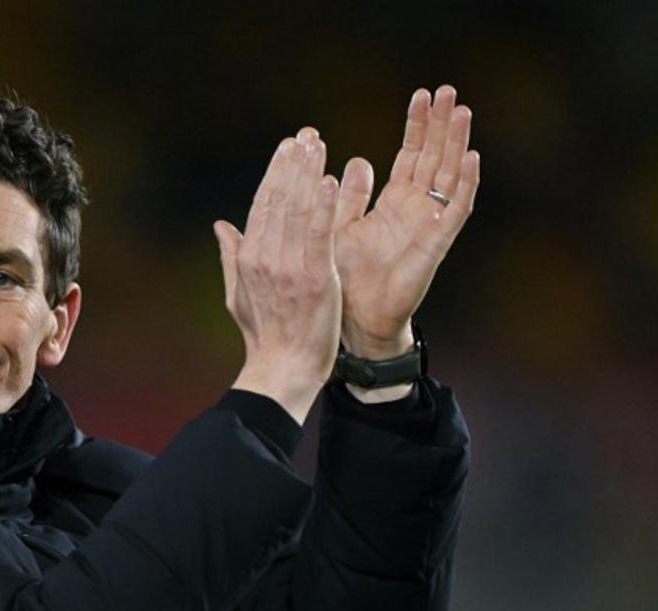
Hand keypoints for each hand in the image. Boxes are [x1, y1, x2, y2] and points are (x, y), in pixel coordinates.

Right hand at [214, 130, 341, 424]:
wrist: (283, 369)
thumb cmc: (264, 337)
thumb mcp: (237, 295)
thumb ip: (230, 256)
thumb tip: (220, 224)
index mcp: (247, 259)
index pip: (261, 205)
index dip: (275, 172)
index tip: (288, 146)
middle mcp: (264, 257)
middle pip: (278, 199)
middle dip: (292, 163)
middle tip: (305, 134)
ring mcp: (288, 267)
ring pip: (296, 210)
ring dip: (307, 173)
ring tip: (317, 144)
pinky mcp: (314, 277)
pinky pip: (317, 234)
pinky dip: (322, 205)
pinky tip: (329, 180)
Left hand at [333, 85, 480, 359]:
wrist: (355, 319)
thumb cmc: (346, 277)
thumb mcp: (341, 226)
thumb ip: (350, 196)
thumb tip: (354, 162)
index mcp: (394, 204)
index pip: (411, 155)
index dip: (417, 126)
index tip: (421, 94)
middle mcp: (416, 210)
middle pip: (435, 158)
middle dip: (441, 124)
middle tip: (449, 89)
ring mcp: (429, 225)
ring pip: (449, 175)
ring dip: (457, 144)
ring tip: (462, 111)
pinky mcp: (435, 243)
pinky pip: (455, 210)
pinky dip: (465, 184)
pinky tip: (471, 157)